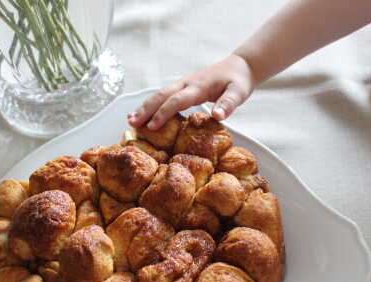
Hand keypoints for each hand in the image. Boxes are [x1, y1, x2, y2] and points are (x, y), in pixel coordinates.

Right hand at [128, 54, 256, 129]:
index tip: (152, 126)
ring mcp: (183, 84)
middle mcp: (187, 83)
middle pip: (161, 95)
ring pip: (159, 94)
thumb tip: (218, 116)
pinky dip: (151, 104)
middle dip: (145, 109)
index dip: (163, 113)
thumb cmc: (238, 80)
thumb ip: (228, 104)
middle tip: (131, 122)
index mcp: (198, 86)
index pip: (176, 100)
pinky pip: (163, 95)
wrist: (239, 66)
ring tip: (131, 120)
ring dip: (144, 106)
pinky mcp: (182, 87)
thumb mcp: (239, 92)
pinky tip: (143, 113)